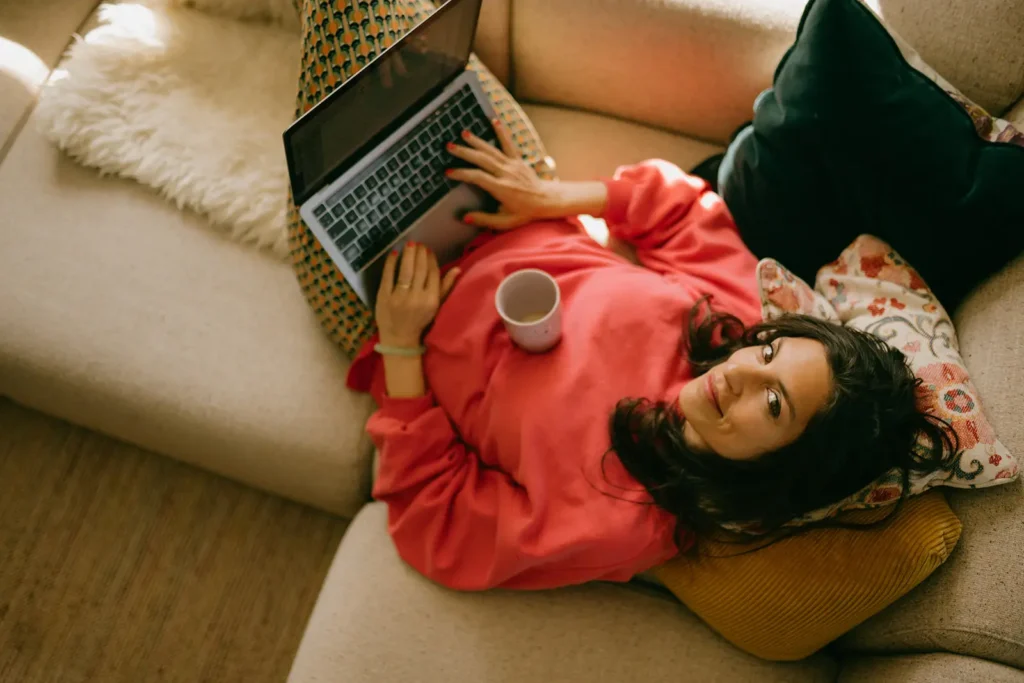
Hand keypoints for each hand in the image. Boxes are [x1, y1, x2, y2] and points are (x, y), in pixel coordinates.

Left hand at [376, 243, 460, 346]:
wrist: (399, 339)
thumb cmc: (420, 321)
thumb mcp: (436, 306)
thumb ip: (445, 287)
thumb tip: (457, 269)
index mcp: (431, 299)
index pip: (433, 274)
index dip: (431, 259)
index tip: (428, 250)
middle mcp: (417, 297)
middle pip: (420, 269)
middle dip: (419, 254)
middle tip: (418, 244)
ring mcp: (399, 297)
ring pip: (406, 270)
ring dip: (408, 255)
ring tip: (410, 244)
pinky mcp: (384, 297)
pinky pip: (388, 276)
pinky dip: (391, 263)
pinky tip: (394, 254)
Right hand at [445, 119, 567, 229]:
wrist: (547, 200)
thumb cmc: (525, 213)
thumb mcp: (505, 222)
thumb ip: (484, 219)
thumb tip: (465, 217)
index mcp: (501, 188)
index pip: (478, 177)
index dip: (462, 174)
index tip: (448, 172)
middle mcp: (506, 173)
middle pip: (482, 159)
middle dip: (464, 152)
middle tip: (449, 147)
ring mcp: (513, 165)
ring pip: (492, 150)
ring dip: (476, 141)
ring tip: (463, 133)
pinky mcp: (518, 160)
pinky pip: (509, 144)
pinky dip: (502, 131)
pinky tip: (494, 120)